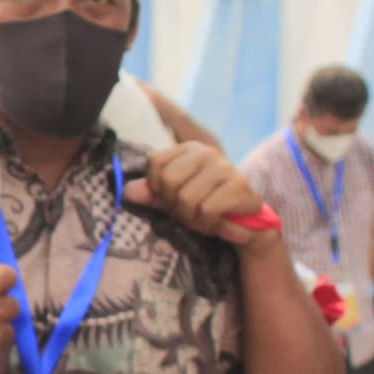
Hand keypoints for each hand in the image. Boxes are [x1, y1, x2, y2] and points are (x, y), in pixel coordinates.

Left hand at [128, 142, 273, 248]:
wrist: (245, 224)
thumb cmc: (205, 207)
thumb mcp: (173, 200)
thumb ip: (151, 194)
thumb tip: (128, 191)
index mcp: (188, 149)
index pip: (154, 163)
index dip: (157, 188)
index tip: (173, 197)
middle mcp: (207, 152)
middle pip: (168, 182)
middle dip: (175, 205)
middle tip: (191, 211)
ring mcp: (225, 167)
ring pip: (187, 199)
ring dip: (193, 219)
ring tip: (206, 217)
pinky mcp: (239, 186)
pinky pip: (207, 210)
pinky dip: (209, 224)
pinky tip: (219, 222)